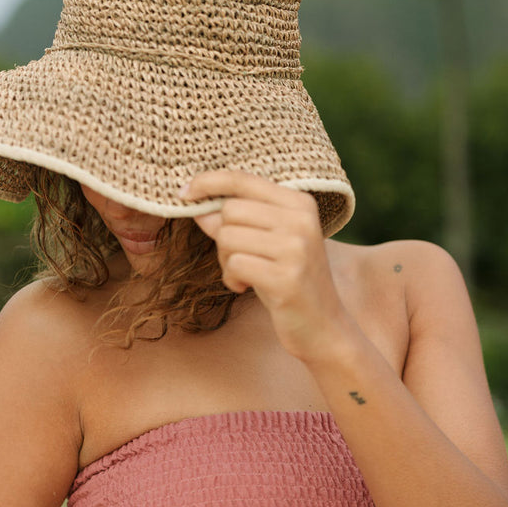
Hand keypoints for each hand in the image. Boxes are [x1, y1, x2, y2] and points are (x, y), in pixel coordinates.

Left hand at [182, 171, 346, 362]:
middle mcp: (301, 220)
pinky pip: (234, 265)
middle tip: (237, 260)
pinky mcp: (286, 278)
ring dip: (226, 261)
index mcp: (299, 203)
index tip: (183, 193)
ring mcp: (296, 248)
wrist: (323, 327)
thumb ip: (237, 222)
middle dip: (223, 237)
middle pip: (230, 210)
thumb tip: (198, 206)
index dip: (208, 182)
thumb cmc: (288, 281)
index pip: (243, 179)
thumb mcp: (267, 244)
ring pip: (228, 237)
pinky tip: (245, 288)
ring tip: (245, 276)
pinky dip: (231, 279)